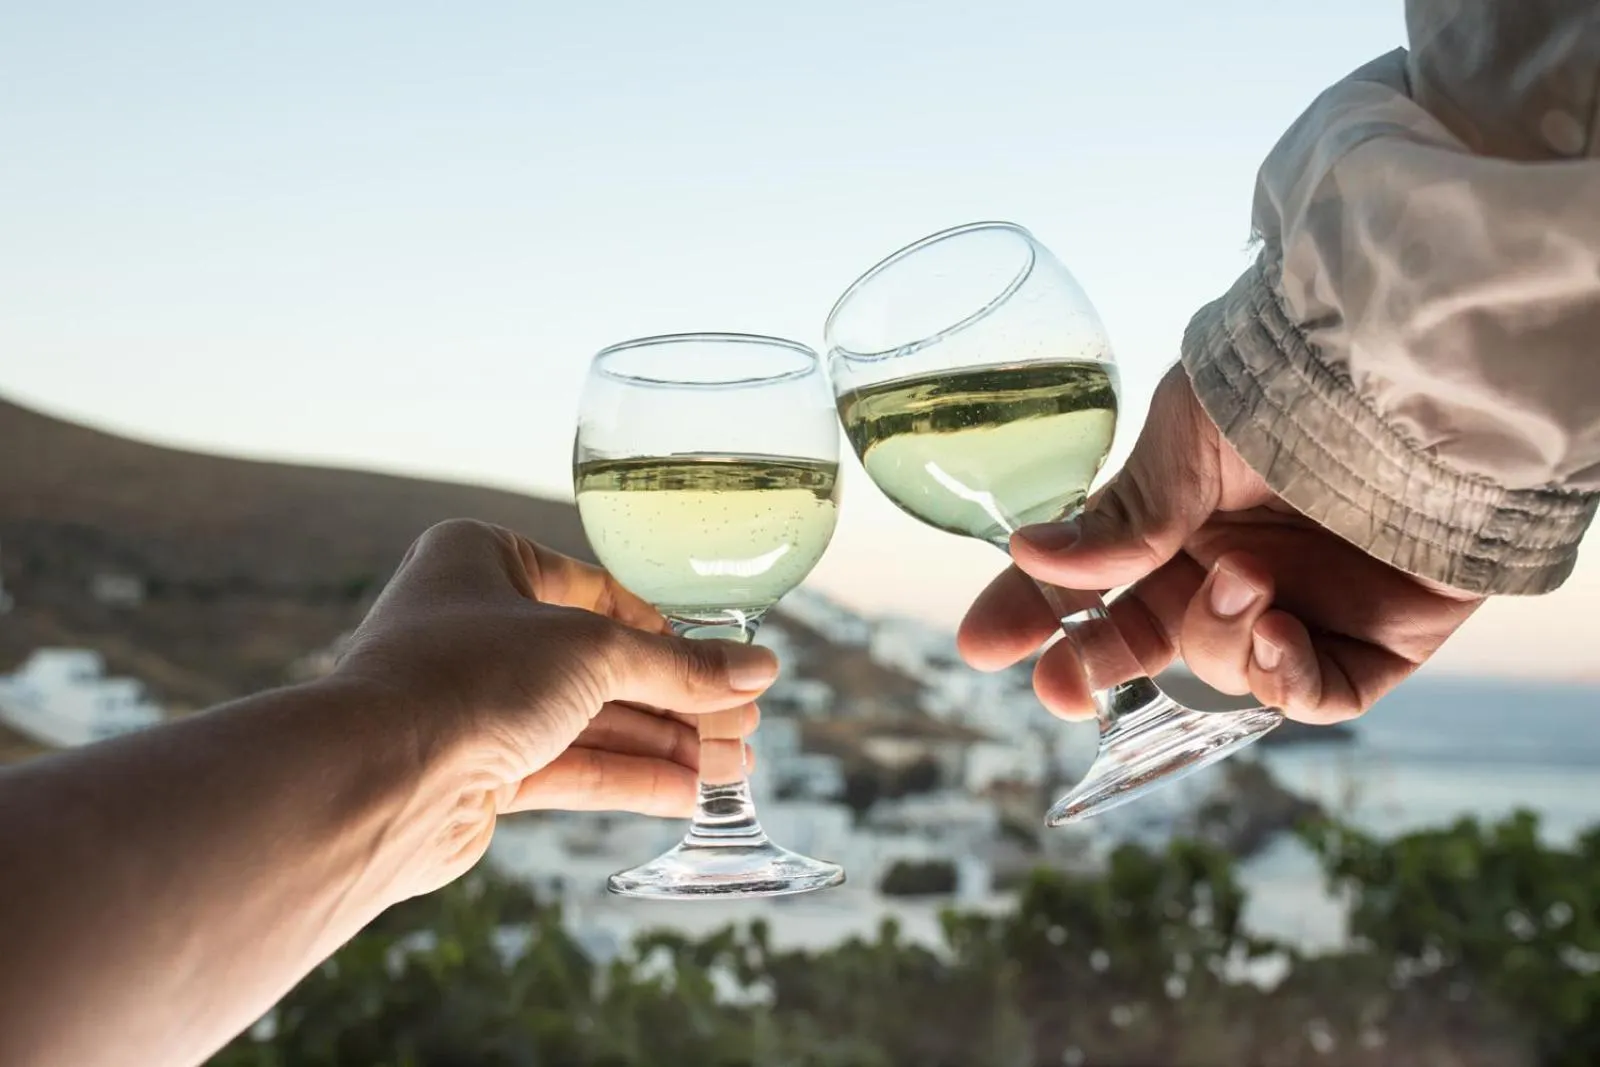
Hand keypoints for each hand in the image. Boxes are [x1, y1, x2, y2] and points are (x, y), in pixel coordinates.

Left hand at [333, 519, 775, 888]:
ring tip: (734, 766)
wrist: (375, 779)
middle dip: (676, 697)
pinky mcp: (477, 770)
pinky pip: (567, 767)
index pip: (596, 590)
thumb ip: (681, 667)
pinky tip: (687, 793)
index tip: (723, 659)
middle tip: (744, 722)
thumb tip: (761, 670)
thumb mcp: (595, 654)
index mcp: (481, 561)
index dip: (666, 628)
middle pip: (600, 662)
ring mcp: (474, 702)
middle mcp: (472, 626)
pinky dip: (628, 778)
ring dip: (662, 743)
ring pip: (587, 719)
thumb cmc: (469, 677)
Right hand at [959, 364, 1483, 723]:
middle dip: (1097, 668)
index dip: (1035, 614)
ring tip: (1240, 582)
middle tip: (1061, 685)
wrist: (1418, 382)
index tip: (982, 643)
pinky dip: (1286, 679)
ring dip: (1218, 639)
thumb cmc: (1297, 384)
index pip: (1089, 581)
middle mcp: (1229, 568)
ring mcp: (1300, 608)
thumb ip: (1122, 516)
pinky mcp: (1374, 643)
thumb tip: (1029, 557)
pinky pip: (1314, 696)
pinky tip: (1277, 631)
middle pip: (1147, 643)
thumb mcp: (1186, 440)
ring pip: (1226, 670)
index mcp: (1176, 517)